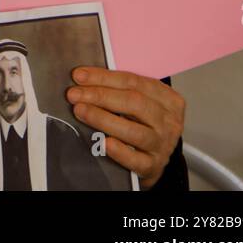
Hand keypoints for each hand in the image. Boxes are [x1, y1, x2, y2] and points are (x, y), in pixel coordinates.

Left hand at [67, 67, 185, 189]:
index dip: (103, 77)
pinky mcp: (154, 166)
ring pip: (134, 131)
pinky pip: (137, 160)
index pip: (133, 82)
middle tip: (74, 94)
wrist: (155, 156)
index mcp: (168, 99)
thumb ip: (118, 89)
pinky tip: (104, 143)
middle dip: (100, 96)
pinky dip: (120, 152)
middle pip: (134, 103)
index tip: (78, 76)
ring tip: (80, 111)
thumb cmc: (142, 122)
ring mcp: (162, 145)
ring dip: (103, 119)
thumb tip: (83, 79)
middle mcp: (168, 122)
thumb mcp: (140, 100)